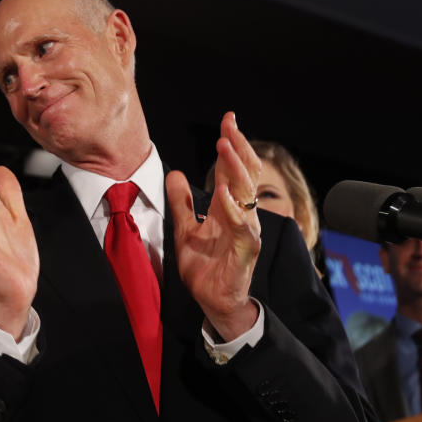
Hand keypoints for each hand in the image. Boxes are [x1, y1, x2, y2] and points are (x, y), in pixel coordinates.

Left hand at [166, 112, 261, 340]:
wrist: (214, 301)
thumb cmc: (205, 267)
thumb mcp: (185, 229)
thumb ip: (182, 202)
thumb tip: (175, 173)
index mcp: (227, 208)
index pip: (231, 169)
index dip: (231, 145)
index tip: (228, 120)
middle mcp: (241, 215)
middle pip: (243, 174)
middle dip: (237, 148)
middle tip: (229, 125)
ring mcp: (246, 231)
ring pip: (245, 194)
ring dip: (234, 170)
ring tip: (224, 147)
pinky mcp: (245, 250)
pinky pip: (241, 227)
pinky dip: (232, 209)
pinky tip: (222, 193)